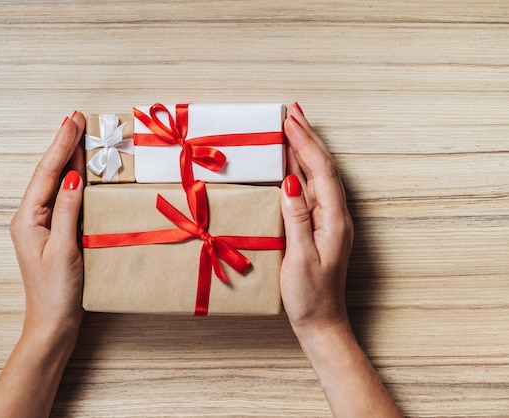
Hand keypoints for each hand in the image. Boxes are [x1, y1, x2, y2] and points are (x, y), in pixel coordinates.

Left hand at [0, 112, 86, 417]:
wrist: (53, 324)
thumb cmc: (57, 293)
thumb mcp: (64, 249)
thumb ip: (68, 210)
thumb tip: (72, 177)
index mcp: (28, 218)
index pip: (48, 173)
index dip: (62, 144)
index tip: (74, 120)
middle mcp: (31, 217)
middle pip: (48, 173)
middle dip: (63, 144)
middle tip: (76, 118)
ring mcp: (41, 225)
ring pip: (55, 183)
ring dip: (67, 158)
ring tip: (78, 135)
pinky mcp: (53, 232)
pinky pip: (63, 197)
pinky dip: (73, 179)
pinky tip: (80, 171)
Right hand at [280, 102, 353, 340]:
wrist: (322, 322)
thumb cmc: (310, 296)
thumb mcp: (301, 257)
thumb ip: (297, 218)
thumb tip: (290, 181)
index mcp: (334, 220)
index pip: (321, 171)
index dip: (305, 144)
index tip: (290, 121)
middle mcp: (335, 216)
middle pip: (323, 167)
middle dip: (308, 137)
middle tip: (293, 111)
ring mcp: (328, 221)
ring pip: (318, 176)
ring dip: (305, 150)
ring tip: (292, 127)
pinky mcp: (319, 228)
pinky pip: (311, 190)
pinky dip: (301, 170)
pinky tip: (291, 164)